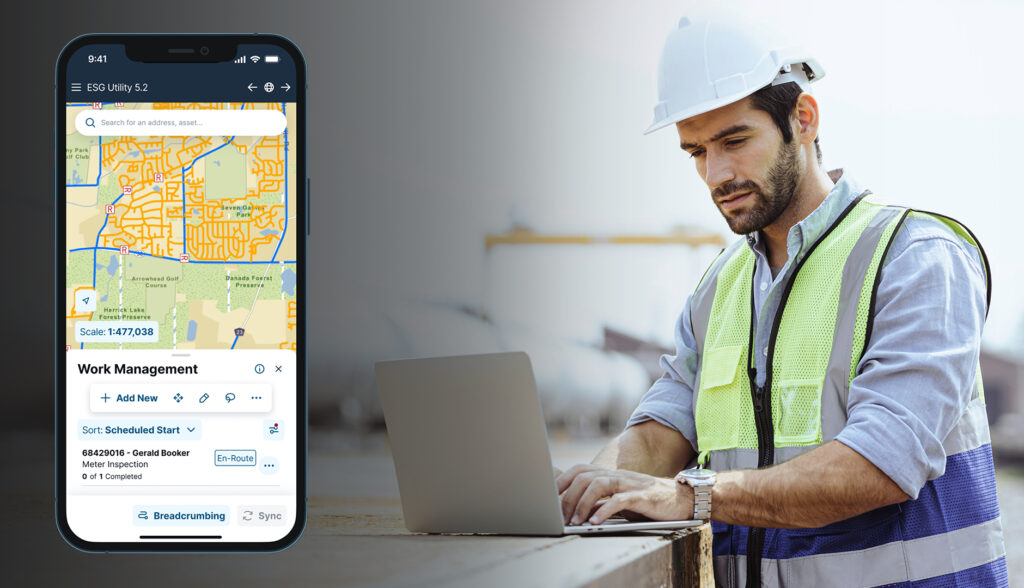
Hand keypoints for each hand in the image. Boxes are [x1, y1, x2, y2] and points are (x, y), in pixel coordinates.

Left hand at [556, 464, 693, 525]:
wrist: (682, 499)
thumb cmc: (648, 501)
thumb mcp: (620, 499)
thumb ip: (601, 500)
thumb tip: (576, 509)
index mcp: (611, 474)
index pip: (580, 470)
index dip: (562, 480)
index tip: (549, 497)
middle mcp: (618, 475)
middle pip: (585, 476)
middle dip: (569, 496)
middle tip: (561, 516)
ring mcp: (630, 484)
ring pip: (599, 484)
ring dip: (583, 504)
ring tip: (575, 521)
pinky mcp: (643, 496)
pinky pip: (620, 500)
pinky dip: (604, 510)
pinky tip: (595, 522)